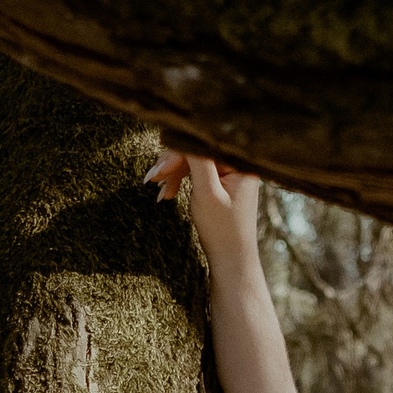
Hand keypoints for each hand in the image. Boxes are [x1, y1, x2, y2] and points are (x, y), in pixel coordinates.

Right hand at [145, 149, 261, 270]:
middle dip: (173, 165)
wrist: (231, 260)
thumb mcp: (207, 193)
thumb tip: (184, 132)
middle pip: (197, 152)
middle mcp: (238, 163)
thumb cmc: (222, 230)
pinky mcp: (222, 183)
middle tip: (152, 180)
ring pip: (193, 162)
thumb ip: (197, 161)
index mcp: (241, 163)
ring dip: (173, 174)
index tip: (158, 170)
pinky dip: (180, 181)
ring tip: (159, 192)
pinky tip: (166, 194)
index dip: (177, 154)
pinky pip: (197, 173)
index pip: (202, 146)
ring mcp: (230, 173)